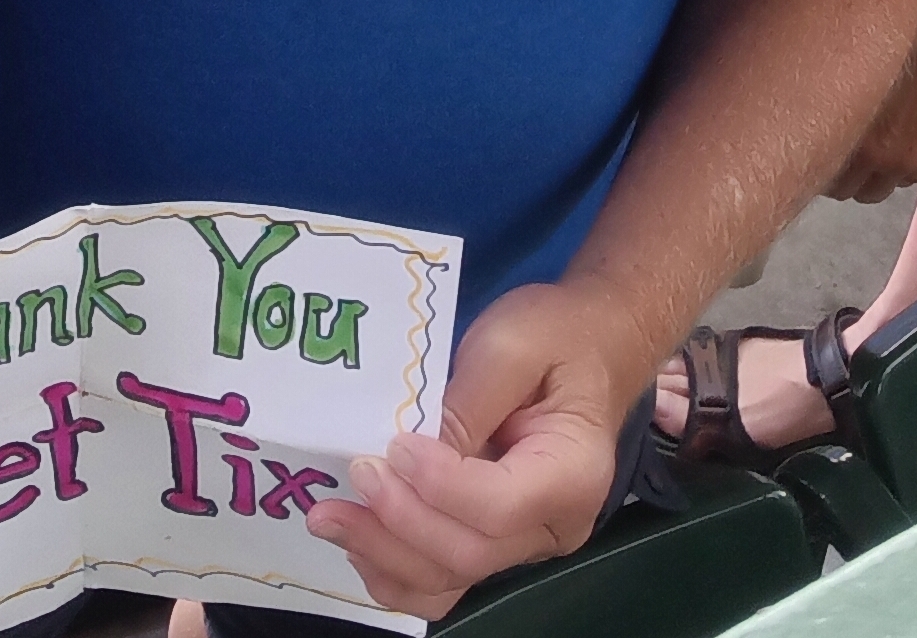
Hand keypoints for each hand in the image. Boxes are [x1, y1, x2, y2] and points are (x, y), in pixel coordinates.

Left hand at [305, 281, 635, 619]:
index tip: (392, 447)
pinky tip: (357, 541)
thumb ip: (465, 402)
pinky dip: (396, 573)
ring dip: (384, 556)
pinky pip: (445, 580)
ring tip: (328, 518)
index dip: (438, 486)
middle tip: (351, 476)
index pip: (498, 505)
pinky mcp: (495, 543)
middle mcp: (556, 525)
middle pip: (469, 552)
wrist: (588, 348)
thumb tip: (407, 453)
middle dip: (398, 523)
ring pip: (451, 577)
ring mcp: (525, 543)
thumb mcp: (510, 345)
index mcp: (574, 473)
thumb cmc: (554, 336)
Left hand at [830, 7, 916, 201]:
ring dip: (887, 166)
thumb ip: (833, 113)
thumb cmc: (889, 33)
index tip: (820, 147)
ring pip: (899, 180)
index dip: (825, 168)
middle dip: (853, 173)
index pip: (834, 186)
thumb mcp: (843, 71)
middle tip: (846, 144)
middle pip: (866, 191)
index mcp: (868, 148)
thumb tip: (812, 125)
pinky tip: (911, 122)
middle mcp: (901, 160)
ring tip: (880, 134)